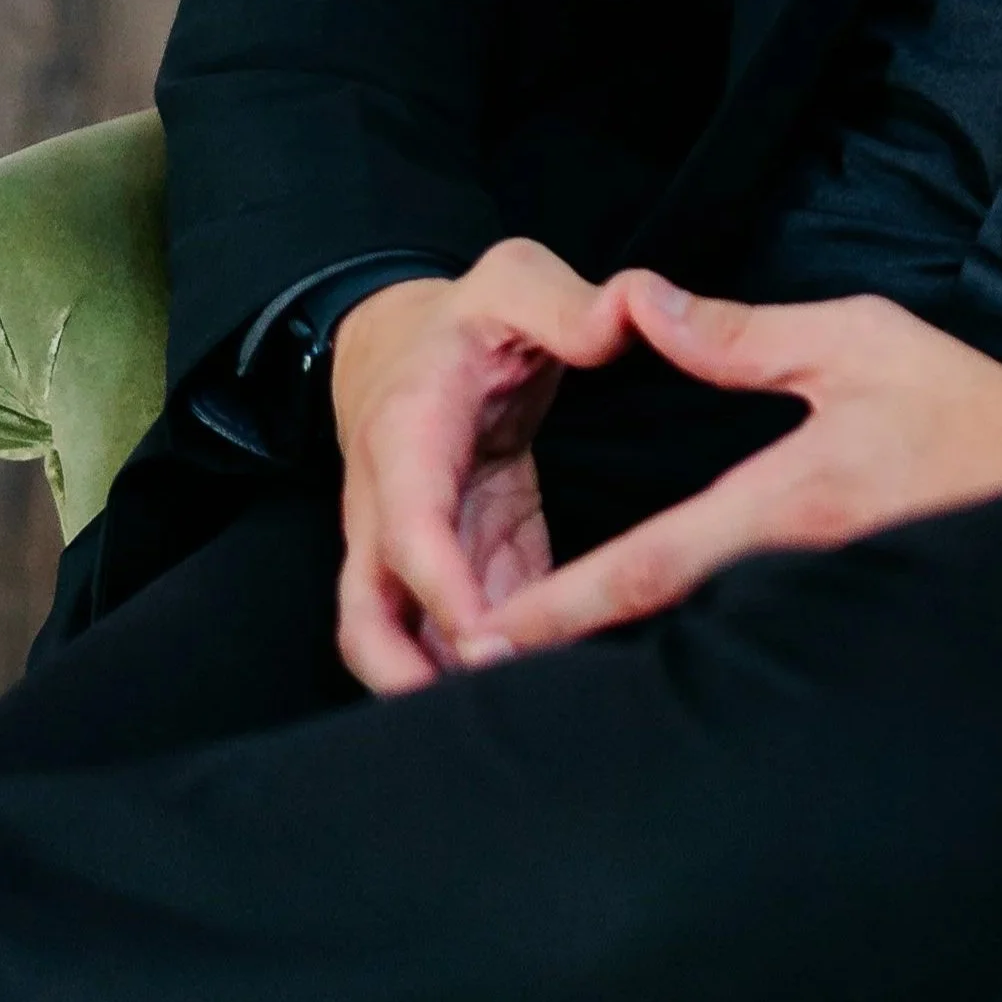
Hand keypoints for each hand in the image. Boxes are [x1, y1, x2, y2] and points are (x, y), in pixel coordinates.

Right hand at [331, 240, 622, 695]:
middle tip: (488, 713)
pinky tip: (558, 686)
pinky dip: (498, 658)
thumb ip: (570, 302)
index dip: (441, 589)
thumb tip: (632, 312)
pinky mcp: (464, 559)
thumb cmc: (466, 315)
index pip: (408, 529)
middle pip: (369, 617)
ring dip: (449, 681)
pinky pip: (470, 624)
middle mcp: (393, 504)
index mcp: (406, 437)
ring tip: (525, 722)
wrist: (410, 338)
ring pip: (405, 638)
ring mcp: (423, 544)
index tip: (487, 639)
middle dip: (411, 674)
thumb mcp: (514, 279)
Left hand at [460, 279, 1001, 662]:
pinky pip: (751, 649)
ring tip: (530, 679)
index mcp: (785, 505)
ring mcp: (820, 614)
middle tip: (471, 675)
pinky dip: (688, 659)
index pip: (648, 567)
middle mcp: (792, 575)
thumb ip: (745, 333)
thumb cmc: (973, 413)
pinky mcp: (846, 626)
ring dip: (619, 664)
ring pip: (700, 648)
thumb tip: (646, 307)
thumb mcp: (860, 341)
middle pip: (656, 632)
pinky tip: (644, 668)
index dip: (561, 608)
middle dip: (566, 656)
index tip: (486, 633)